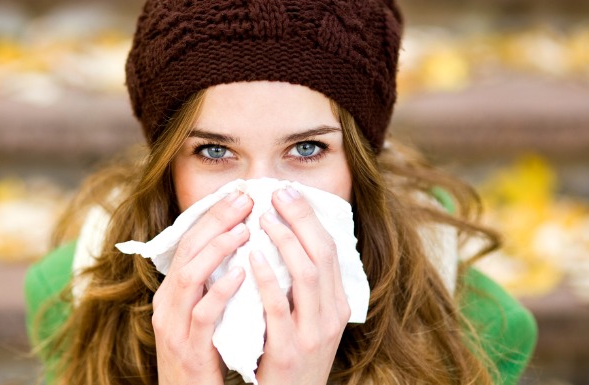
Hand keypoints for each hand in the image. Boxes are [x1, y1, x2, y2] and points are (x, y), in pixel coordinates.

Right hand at [152, 191, 252, 384]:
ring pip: (189, 276)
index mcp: (172, 294)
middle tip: (245, 199)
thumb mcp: (203, 317)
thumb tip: (242, 250)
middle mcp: (167, 305)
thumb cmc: (203, 359)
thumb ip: (213, 286)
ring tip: (244, 229)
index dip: (213, 217)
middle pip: (187, 251)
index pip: (189, 243)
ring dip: (217, 250)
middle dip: (215, 222)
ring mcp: (174, 327)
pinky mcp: (188, 349)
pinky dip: (221, 291)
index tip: (239, 196)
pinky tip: (242, 274)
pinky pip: (203, 315)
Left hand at [250, 187, 351, 384]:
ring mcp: (312, 333)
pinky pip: (278, 306)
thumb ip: (303, 287)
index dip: (310, 218)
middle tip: (277, 193)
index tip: (289, 192)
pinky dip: (266, 278)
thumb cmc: (291, 357)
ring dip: (284, 240)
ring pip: (306, 274)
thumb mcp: (308, 321)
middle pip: (322, 254)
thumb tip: (287, 240)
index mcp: (338, 305)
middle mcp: (331, 316)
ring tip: (263, 217)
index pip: (330, 250)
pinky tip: (251, 257)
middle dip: (300, 218)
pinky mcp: (288, 350)